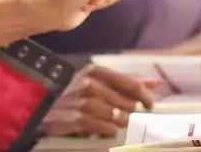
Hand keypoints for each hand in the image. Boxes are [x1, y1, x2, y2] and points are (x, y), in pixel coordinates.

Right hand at [41, 64, 159, 137]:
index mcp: (95, 71)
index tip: (150, 105)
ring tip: (117, 124)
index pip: (131, 84)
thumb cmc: (75, 96)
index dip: (145, 96)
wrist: (43, 110)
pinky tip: (107, 130)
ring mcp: (81, 101)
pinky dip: (108, 130)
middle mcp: (88, 83)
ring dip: (120, 123)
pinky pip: (103, 127)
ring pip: (116, 116)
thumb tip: (157, 82)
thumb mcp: (98, 83)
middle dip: (131, 113)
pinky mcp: (74, 119)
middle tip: (129, 117)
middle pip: (126, 103)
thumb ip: (127, 83)